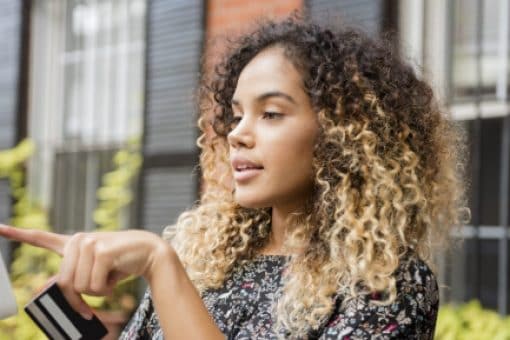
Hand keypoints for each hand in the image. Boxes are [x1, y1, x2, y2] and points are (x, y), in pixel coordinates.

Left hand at [0, 224, 173, 318]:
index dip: (17, 233)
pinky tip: (115, 276)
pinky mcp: (101, 251)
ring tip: (110, 276)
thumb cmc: (120, 264)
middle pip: (64, 283)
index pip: (41, 238)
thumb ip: (70, 277)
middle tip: (98, 293)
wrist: (149, 253)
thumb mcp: (93, 271)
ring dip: (97, 291)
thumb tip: (42, 290)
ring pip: (79, 287)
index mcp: (73, 243)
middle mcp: (77, 240)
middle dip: (79, 297)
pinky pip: (94, 285)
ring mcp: (88, 243)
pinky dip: (105, 289)